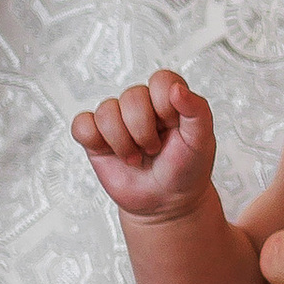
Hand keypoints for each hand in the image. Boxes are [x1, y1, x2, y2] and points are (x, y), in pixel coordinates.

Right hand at [73, 70, 216, 223]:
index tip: (172, 126)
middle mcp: (141, 105)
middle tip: (154, 150)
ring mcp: (117, 120)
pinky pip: (81, 124)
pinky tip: (109, 152)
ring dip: (123, 142)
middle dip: (144, 131)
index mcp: (168, 99)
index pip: (161, 80)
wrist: (166, 204)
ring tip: (136, 158)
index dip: (165, 104)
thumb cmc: (186, 170)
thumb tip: (177, 89)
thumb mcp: (202, 142)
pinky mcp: (96, 138)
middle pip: (132, 96)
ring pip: (106, 111)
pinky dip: (92, 138)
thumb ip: (197, 111)